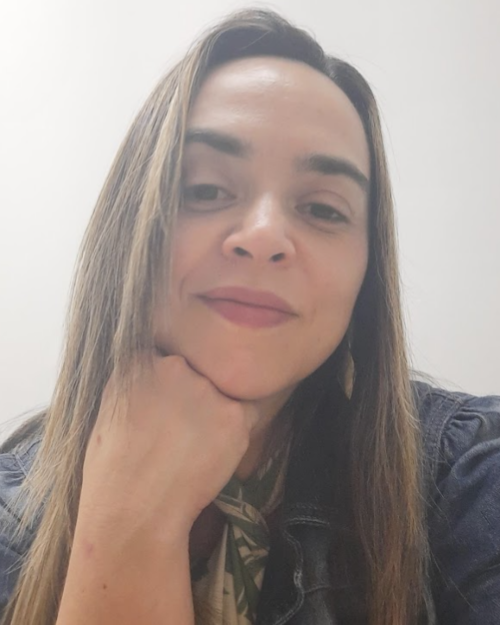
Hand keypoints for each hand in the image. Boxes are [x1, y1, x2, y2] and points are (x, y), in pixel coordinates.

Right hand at [77, 354, 258, 546]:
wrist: (135, 509)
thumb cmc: (112, 469)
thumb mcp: (109, 409)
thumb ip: (135, 381)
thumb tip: (155, 370)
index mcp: (137, 361)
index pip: (165, 354)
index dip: (168, 380)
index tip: (166, 400)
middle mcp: (175, 366)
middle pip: (196, 370)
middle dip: (193, 392)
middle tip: (182, 426)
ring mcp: (206, 389)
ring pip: (221, 390)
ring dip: (215, 409)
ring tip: (196, 444)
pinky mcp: (234, 414)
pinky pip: (246, 411)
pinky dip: (237, 428)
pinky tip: (215, 450)